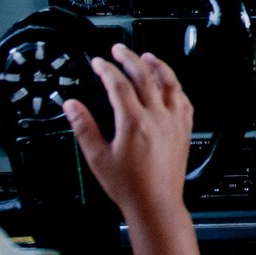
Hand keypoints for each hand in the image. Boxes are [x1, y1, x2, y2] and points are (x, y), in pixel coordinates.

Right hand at [62, 44, 194, 224]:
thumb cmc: (128, 186)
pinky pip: (183, 100)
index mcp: (134, 122)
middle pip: (145, 76)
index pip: (118, 84)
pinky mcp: (184, 130)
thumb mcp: (97, 157)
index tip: (98, 63)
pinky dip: (175, 87)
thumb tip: (71, 105)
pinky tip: (170, 84)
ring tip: (146, 56)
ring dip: (157, 66)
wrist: (155, 204)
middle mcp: (157, 118)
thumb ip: (84, 127)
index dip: (106, 69)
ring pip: (169, 83)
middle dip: (129, 58)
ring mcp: (174, 122)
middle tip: (118, 50)